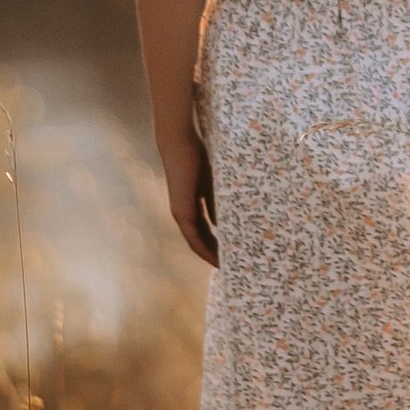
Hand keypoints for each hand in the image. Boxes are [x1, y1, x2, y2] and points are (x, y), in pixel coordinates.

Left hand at [162, 133, 217, 265]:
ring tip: (226, 266)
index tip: (229, 252)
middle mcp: (183, 213)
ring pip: (196, 242)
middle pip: (200, 240)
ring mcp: (181, 214)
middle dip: (214, 253)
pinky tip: (217, 255)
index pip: (203, 230)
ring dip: (209, 255)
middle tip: (230, 265)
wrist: (179, 143)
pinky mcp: (182, 212)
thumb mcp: (211, 181)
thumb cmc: (196, 155)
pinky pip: (194, 237)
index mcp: (190, 205)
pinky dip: (205, 248)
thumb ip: (215, 200)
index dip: (215, 243)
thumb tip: (222, 222)